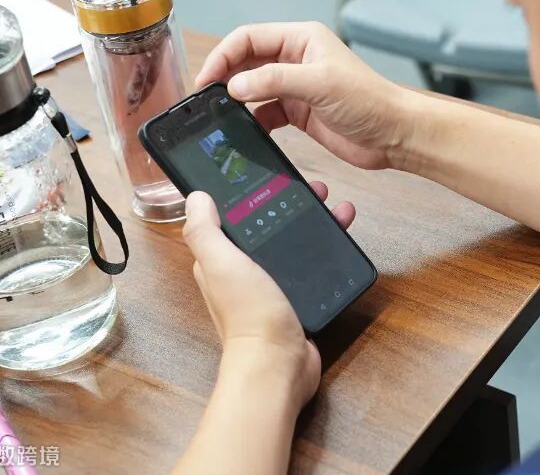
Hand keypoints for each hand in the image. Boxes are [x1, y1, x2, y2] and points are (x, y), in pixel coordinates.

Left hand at [181, 183, 353, 406]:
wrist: (279, 364)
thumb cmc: (248, 312)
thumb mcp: (220, 263)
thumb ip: (204, 230)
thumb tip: (196, 196)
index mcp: (222, 261)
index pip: (235, 218)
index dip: (254, 195)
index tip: (277, 176)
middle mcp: (245, 272)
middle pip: (269, 227)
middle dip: (292, 205)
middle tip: (319, 190)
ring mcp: (273, 287)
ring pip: (295, 243)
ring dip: (316, 223)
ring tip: (340, 209)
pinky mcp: (298, 300)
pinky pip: (312, 266)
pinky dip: (327, 248)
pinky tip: (343, 237)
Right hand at [197, 21, 420, 170]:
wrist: (394, 135)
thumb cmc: (370, 101)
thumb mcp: (319, 84)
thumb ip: (274, 80)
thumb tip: (235, 85)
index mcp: (302, 39)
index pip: (249, 38)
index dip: (224, 55)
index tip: (207, 78)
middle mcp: (296, 58)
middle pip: (246, 61)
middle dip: (225, 76)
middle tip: (205, 98)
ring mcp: (296, 86)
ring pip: (252, 87)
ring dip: (236, 99)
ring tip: (219, 114)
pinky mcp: (298, 112)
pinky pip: (264, 112)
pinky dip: (251, 120)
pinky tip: (244, 130)